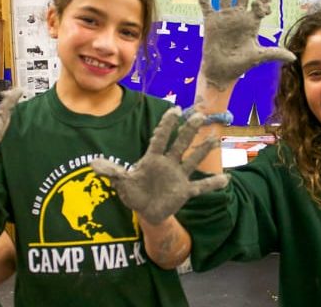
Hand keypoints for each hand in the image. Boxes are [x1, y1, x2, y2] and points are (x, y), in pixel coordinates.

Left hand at [91, 107, 228, 224]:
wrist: (145, 211)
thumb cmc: (134, 192)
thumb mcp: (122, 183)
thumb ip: (112, 172)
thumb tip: (94, 165)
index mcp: (153, 158)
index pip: (160, 138)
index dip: (166, 125)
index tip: (174, 110)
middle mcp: (168, 163)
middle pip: (180, 144)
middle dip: (189, 131)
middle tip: (199, 115)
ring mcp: (178, 176)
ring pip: (193, 160)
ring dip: (203, 150)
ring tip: (215, 139)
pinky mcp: (185, 191)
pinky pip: (201, 187)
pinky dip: (212, 184)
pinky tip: (225, 180)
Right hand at [194, 0, 295, 89]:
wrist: (221, 73)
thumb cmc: (240, 65)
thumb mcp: (258, 57)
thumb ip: (274, 53)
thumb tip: (293, 57)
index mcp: (252, 21)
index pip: (261, 0)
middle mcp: (239, 15)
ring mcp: (224, 17)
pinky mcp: (211, 21)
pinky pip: (205, 4)